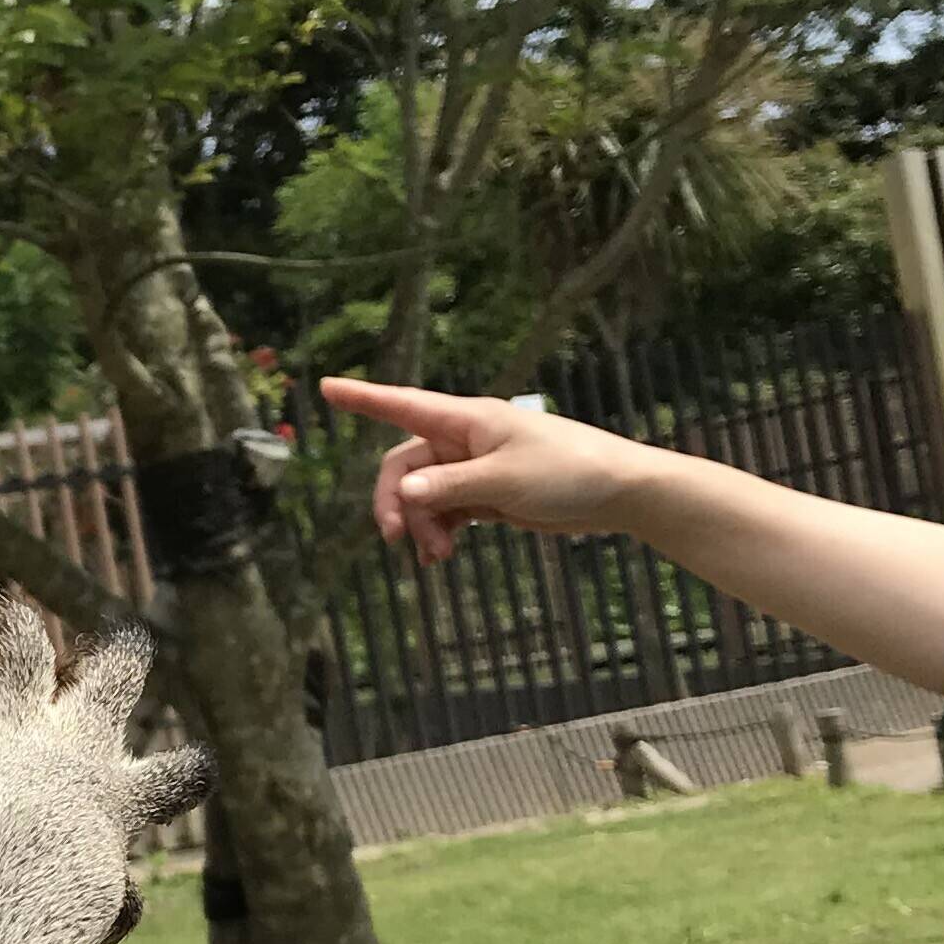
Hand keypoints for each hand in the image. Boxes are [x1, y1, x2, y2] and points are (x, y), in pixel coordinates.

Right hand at [325, 376, 658, 561]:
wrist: (618, 492)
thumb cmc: (568, 472)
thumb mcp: (503, 481)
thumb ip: (449, 487)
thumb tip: (401, 492)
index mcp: (468, 421)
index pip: (403, 405)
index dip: (363, 398)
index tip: (326, 387)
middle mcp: (465, 440)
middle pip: (405, 466)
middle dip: (395, 502)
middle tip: (397, 539)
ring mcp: (475, 468)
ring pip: (424, 494)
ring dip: (422, 524)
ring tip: (436, 556)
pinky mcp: (488, 494)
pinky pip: (446, 510)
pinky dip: (440, 532)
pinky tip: (441, 556)